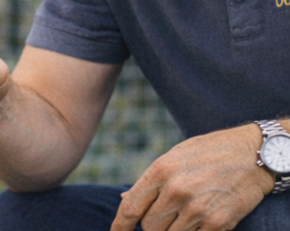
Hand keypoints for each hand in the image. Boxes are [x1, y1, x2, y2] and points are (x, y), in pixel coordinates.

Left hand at [111, 123, 273, 230]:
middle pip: (149, 226)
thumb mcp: (175, 157)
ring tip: (188, 212)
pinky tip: (202, 219)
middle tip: (168, 213)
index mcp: (161, 170)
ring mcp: (198, 208)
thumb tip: (127, 200)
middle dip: (153, 224)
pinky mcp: (218, 222)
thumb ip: (151, 181)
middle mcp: (176, 190)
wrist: (255, 153)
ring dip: (173, 230)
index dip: (119, 226)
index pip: (131, 208)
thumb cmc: (210, 153)